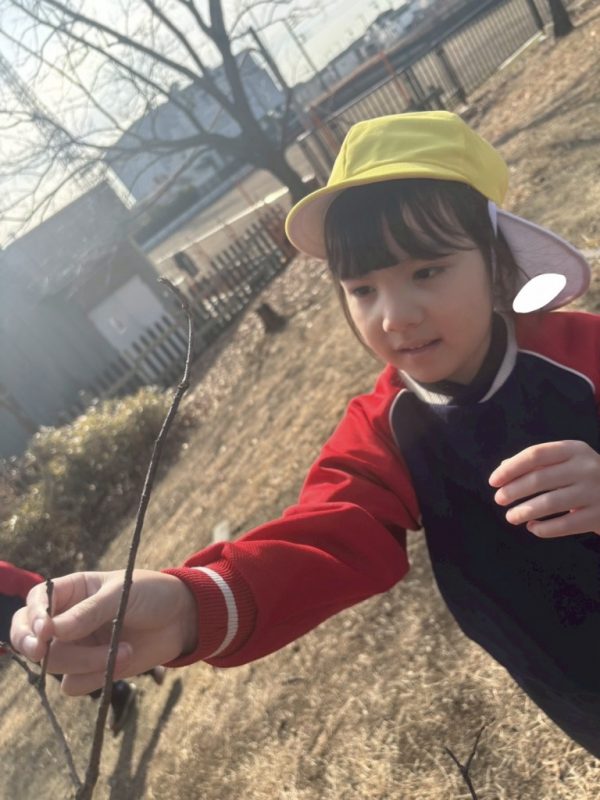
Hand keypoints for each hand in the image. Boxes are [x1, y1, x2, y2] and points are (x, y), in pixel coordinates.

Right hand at [10, 570, 197, 694]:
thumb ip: (87, 612)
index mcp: (72, 591)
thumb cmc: (152, 594)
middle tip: (45, 651)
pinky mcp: (91, 670)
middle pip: (35, 639)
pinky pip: (74, 685)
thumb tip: (50, 631)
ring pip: (56, 665)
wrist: (183, 617)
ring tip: (125, 648)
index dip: (32, 617)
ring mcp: (78, 646)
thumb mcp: (122, 593)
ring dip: (86, 661)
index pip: (35, 603)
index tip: (45, 630)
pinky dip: (96, 677)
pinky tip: (125, 658)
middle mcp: (68, 620)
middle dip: (39, 648)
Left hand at [489, 440, 599, 537]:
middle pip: (539, 478)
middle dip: (513, 490)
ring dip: (524, 511)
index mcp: (574, 449)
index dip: (511, 469)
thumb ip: (538, 462)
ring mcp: (595, 492)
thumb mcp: (568, 461)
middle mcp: (586, 467)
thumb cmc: (586, 476)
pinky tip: (532, 528)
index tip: (493, 481)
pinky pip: (564, 525)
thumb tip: (503, 468)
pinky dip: (544, 529)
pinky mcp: (599, 516)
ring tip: (510, 517)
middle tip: (499, 499)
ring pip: (549, 503)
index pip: (535, 455)